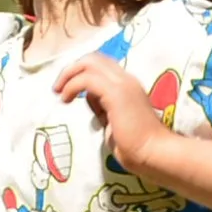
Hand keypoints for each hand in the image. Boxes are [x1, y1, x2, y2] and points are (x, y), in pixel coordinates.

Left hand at [55, 52, 170, 177]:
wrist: (153, 153)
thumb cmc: (135, 145)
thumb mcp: (112, 120)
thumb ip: (102, 106)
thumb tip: (90, 99)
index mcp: (127, 85)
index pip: (101, 65)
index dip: (80, 72)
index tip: (66, 90)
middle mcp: (126, 79)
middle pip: (93, 58)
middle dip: (71, 69)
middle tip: (58, 89)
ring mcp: (123, 84)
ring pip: (89, 63)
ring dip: (68, 75)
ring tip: (60, 93)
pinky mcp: (116, 93)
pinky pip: (87, 79)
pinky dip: (72, 86)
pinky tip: (66, 100)